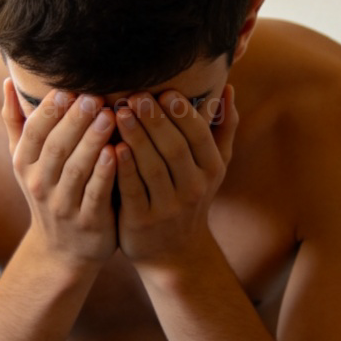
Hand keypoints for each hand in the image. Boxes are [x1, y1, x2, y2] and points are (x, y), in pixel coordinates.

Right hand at [2, 79, 117, 271]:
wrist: (62, 251)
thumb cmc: (49, 192)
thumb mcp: (26, 162)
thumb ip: (18, 122)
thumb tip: (9, 80)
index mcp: (25, 164)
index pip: (34, 132)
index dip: (50, 110)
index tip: (69, 88)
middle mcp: (40, 184)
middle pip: (56, 147)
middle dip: (74, 120)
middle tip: (94, 96)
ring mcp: (63, 205)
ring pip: (76, 168)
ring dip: (92, 141)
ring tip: (110, 116)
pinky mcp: (88, 221)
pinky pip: (96, 194)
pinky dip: (105, 173)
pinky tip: (117, 152)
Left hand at [114, 85, 236, 269]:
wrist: (175, 253)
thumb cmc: (191, 196)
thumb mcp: (214, 167)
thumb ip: (223, 128)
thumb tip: (227, 88)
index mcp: (211, 170)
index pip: (199, 136)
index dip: (183, 113)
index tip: (165, 91)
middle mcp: (193, 188)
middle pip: (175, 148)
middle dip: (156, 121)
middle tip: (136, 95)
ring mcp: (168, 207)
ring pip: (153, 167)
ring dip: (137, 138)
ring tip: (120, 112)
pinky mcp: (142, 221)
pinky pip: (133, 190)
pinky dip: (125, 168)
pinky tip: (112, 147)